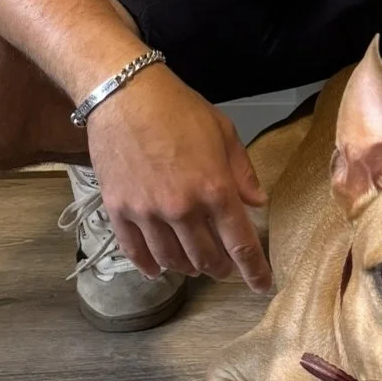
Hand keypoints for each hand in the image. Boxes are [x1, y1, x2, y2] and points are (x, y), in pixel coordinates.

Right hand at [85, 64, 272, 293]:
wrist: (124, 94)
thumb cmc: (178, 108)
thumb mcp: (223, 132)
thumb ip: (242, 172)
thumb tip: (258, 203)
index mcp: (214, 188)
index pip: (241, 243)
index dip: (254, 269)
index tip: (262, 286)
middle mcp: (182, 208)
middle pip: (206, 258)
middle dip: (221, 269)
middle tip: (225, 269)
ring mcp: (147, 212)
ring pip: (172, 260)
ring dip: (188, 268)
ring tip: (195, 266)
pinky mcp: (118, 210)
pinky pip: (135, 251)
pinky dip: (149, 266)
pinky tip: (158, 269)